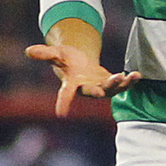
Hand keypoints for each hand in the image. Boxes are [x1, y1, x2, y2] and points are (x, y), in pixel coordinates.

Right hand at [25, 41, 140, 117]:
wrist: (80, 64)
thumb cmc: (67, 60)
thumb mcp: (57, 54)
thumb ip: (45, 54)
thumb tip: (28, 51)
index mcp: (72, 84)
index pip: (65, 94)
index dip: (63, 103)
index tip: (61, 114)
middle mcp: (87, 88)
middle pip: (93, 92)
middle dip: (100, 90)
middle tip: (104, 87)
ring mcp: (100, 88)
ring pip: (111, 90)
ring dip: (119, 84)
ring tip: (125, 76)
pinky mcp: (111, 84)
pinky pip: (122, 85)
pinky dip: (130, 81)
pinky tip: (137, 75)